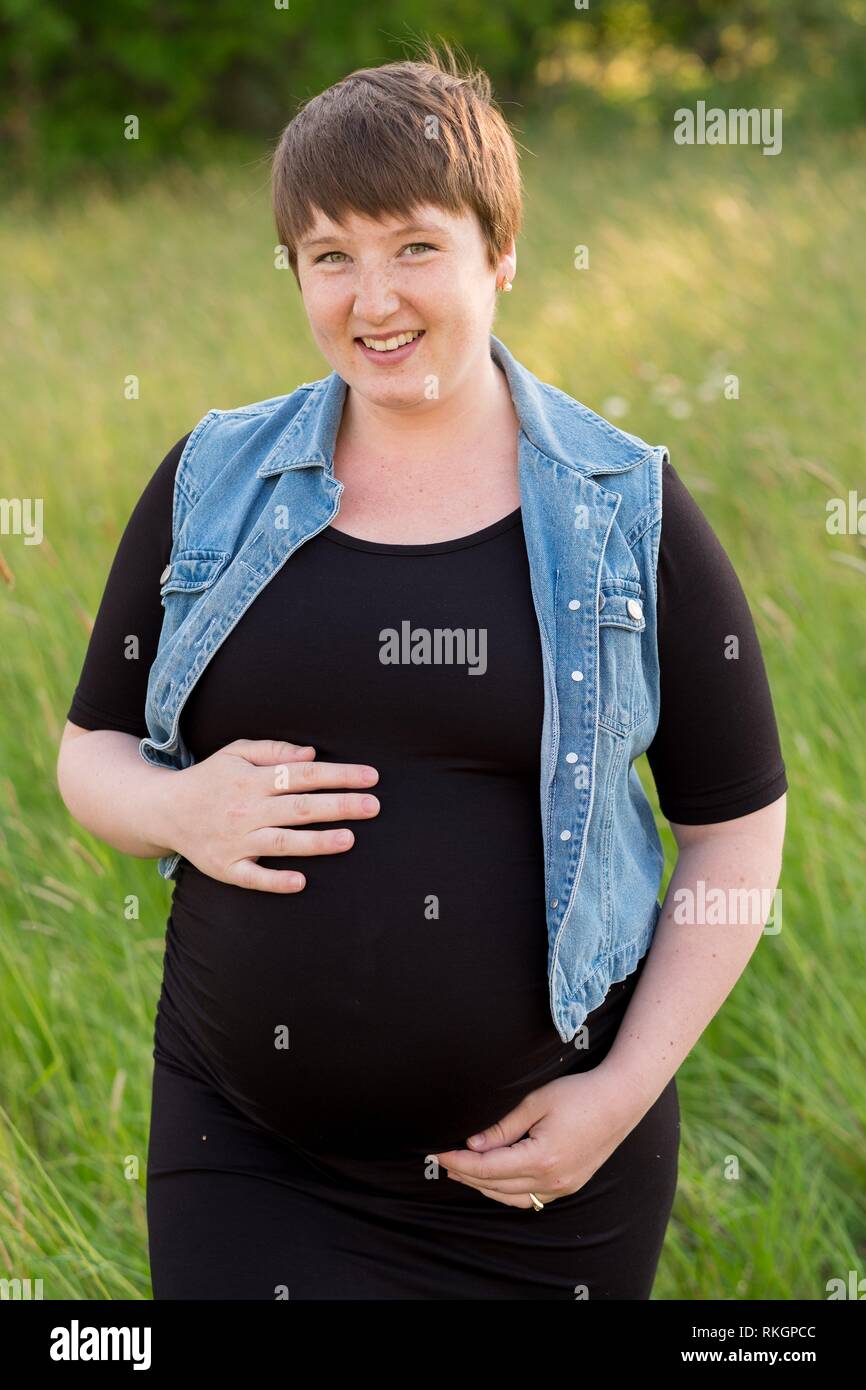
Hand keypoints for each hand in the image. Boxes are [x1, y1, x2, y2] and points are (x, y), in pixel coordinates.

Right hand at [167, 737, 379, 892]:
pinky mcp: (226, 867)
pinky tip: (300, 882)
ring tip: (349, 839)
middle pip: (299, 807)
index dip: (338, 775)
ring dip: (316, 842)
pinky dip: (275, 880)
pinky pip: (252, 877)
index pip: (303, 775)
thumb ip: (274, 751)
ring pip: (281, 842)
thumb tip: (312, 756)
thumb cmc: (210, 779)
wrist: (163, 810)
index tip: (370, 777)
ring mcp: (236, 841)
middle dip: (339, 806)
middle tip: (373, 806)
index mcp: (252, 780)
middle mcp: (246, 810)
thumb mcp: (236, 753)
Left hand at [431, 1064, 644, 1208]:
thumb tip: (472, 1144)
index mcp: (541, 1158)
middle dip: (466, 1174)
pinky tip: (495, 1178)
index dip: (459, 1162)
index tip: (437, 1153)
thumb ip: (502, 1127)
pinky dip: (507, 1191)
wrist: (620, 1100)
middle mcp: (552, 1180)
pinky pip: (530, 1198)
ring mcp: (562, 1186)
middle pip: (496, 1186)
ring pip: (512, 1198)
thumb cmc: (578, 1093)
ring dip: (484, 1186)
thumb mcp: (535, 1102)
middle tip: (442, 1160)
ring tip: (462, 1170)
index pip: (487, 1168)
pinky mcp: (569, 1184)